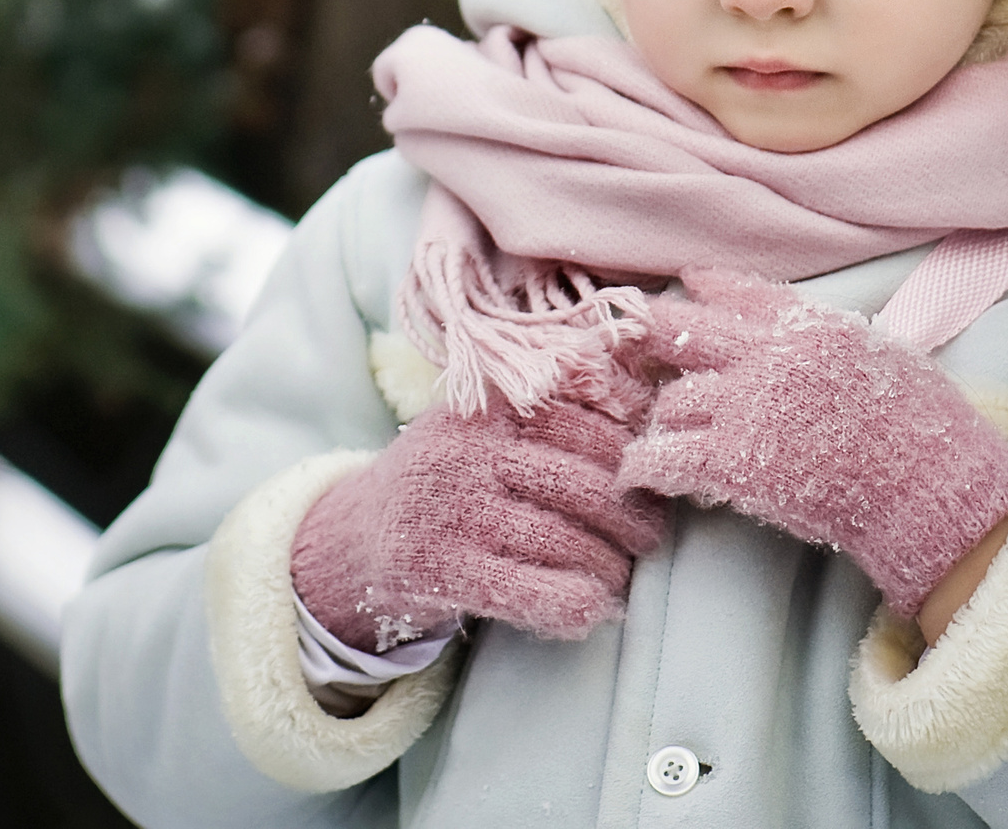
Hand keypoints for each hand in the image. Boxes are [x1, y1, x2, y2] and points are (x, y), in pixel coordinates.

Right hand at [291, 381, 666, 651]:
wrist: (356, 536)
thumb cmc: (448, 478)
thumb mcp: (484, 426)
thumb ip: (550, 408)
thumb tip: (642, 399)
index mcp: (484, 405)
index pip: (583, 419)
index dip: (630, 452)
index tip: (651, 478)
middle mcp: (464, 450)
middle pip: (580, 482)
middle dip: (631, 516)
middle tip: (650, 536)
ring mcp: (449, 510)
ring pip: (562, 541)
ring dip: (609, 567)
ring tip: (622, 575)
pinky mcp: (440, 569)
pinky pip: (530, 592)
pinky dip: (574, 605)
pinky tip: (590, 609)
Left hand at [616, 268, 1007, 617]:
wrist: (931, 491)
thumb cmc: (929, 431)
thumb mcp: (888, 357)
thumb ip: (836, 339)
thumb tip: (811, 335)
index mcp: (809, 326)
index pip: (740, 292)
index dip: (707, 287)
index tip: (686, 283)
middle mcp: (769, 356)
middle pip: (686, 331)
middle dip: (656, 336)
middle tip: (633, 344)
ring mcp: (747, 406)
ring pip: (672, 398)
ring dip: (660, 416)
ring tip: (655, 429)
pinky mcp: (733, 460)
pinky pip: (666, 456)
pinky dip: (644, 466)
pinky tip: (634, 475)